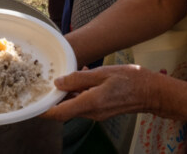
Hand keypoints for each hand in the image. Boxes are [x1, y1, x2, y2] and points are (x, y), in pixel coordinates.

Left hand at [43, 65, 157, 121]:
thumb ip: (79, 78)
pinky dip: (80, 92)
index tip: (33, 103)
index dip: (44, 110)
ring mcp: (98, 113)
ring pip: (75, 105)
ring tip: (69, 74)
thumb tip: (58, 82)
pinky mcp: (103, 110)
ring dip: (68, 93)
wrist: (152, 92)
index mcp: (90, 103)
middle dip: (54, 98)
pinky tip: (85, 75)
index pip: (59, 113)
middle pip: (65, 110)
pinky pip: (85, 102)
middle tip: (46, 82)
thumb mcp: (103, 73)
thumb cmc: (131, 80)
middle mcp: (92, 112)